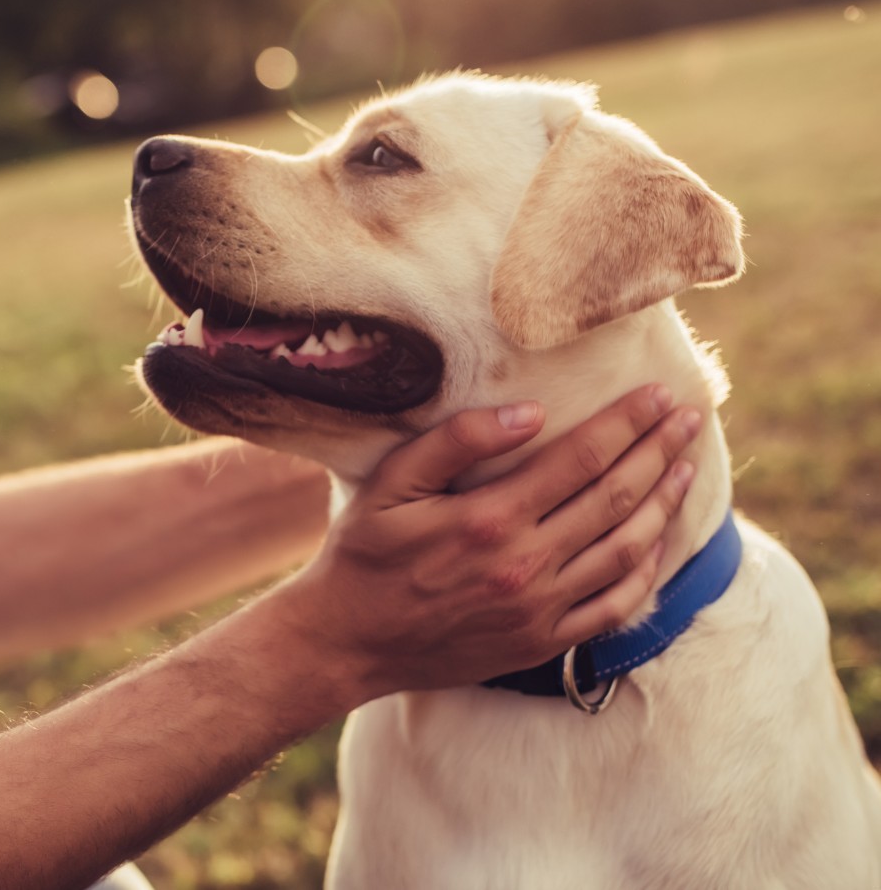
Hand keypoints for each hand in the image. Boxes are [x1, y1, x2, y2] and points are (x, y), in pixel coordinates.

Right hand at [284, 384, 700, 702]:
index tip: (660, 394)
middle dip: (659, 452)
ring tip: (686, 468)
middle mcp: (524, 565)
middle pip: (616, 498)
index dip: (628, 422)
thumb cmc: (362, 555)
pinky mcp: (541, 643)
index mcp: (489, 518)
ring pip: (626, 549)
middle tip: (690, 419)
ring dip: (664, 504)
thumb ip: (456, 442)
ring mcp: (539, 609)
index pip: (582, 458)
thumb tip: (530, 413)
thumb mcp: (390, 485)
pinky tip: (658, 541)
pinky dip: (646, 571)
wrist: (346, 642)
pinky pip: (614, 606)